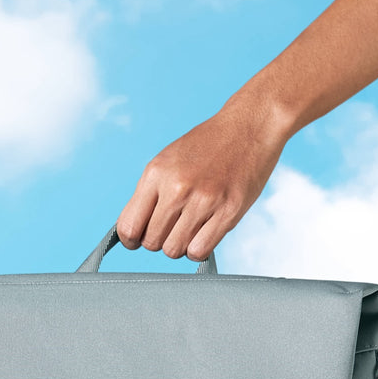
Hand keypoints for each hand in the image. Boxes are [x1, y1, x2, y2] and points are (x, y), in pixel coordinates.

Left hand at [116, 87, 289, 263]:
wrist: (249, 127)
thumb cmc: (207, 146)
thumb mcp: (168, 160)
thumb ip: (150, 193)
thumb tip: (134, 231)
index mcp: (156, 173)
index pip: (128, 226)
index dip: (130, 240)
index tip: (138, 240)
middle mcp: (177, 187)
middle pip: (151, 242)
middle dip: (158, 241)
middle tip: (171, 228)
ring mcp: (204, 201)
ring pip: (174, 250)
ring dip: (179, 246)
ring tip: (189, 228)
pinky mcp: (228, 212)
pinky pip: (199, 251)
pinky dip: (198, 250)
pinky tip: (203, 234)